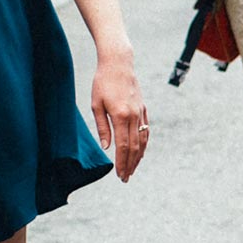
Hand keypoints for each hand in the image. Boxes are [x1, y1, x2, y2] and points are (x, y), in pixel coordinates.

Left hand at [90, 51, 147, 180]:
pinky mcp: (143, 109)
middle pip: (135, 147)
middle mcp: (134, 116)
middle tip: (126, 178)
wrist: (119, 63)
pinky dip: (144, 144)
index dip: (122, 163)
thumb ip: (102, 127)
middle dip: (130, 165)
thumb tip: (107, 147)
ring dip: (138, 157)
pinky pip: (146, 131)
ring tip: (133, 169)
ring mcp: (140, 113)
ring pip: (143, 141)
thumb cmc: (103, 82)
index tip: (120, 175)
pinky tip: (140, 152)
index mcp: (121, 116)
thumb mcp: (96, 105)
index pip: (123, 146)